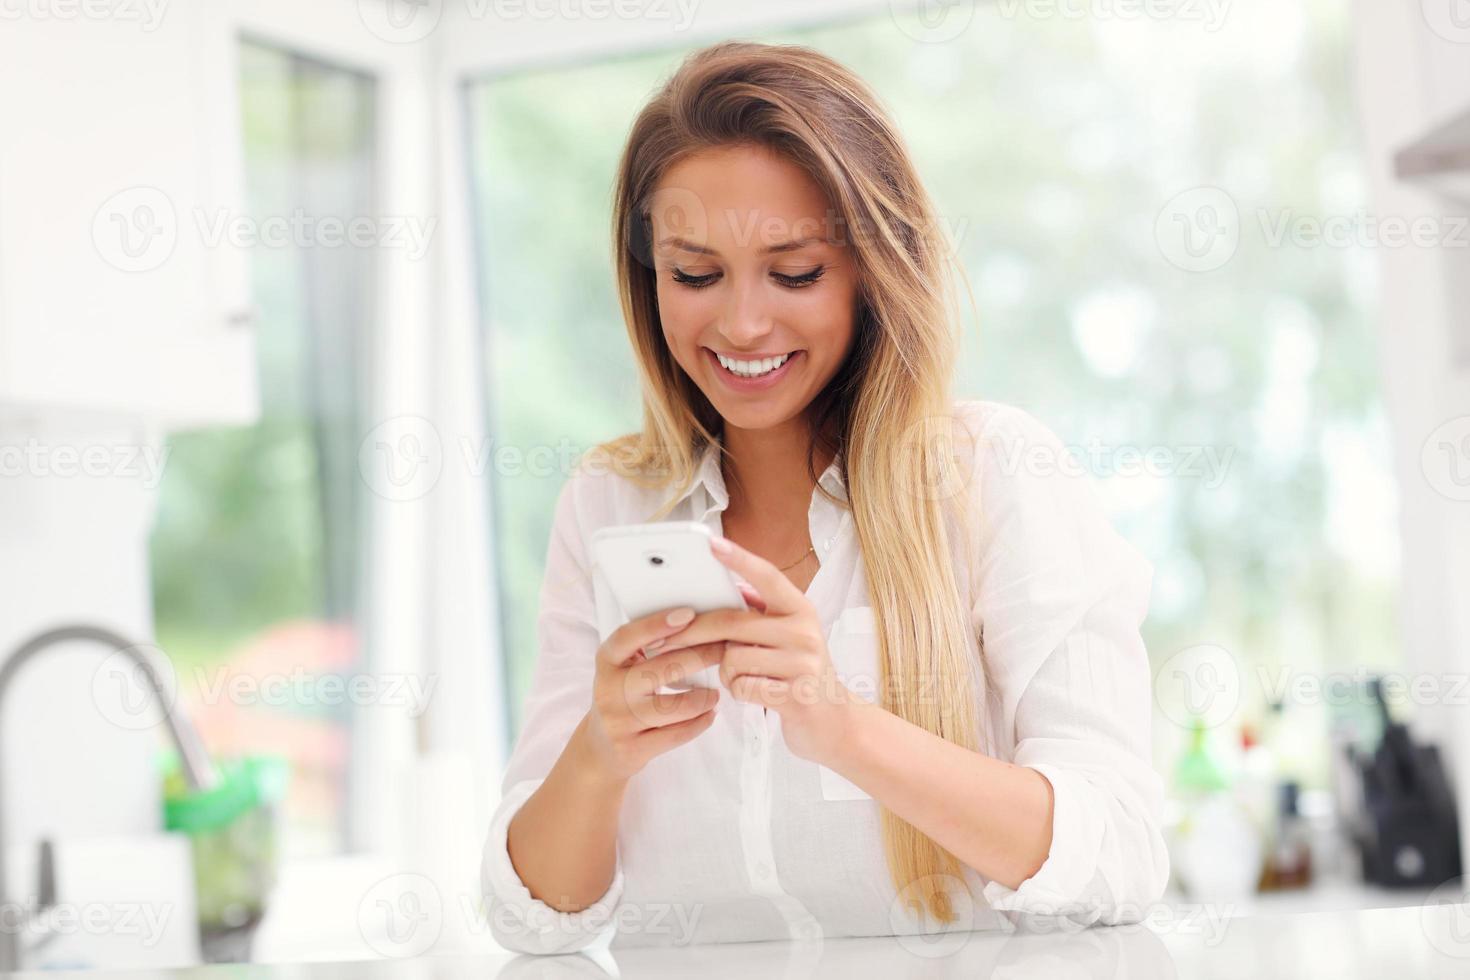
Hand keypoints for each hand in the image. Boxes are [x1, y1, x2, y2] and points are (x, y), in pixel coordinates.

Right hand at [583, 607, 725, 781]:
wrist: (601, 747)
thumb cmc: (622, 697)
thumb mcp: (623, 669)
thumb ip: (647, 649)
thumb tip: (696, 624)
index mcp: (606, 662)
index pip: (627, 637)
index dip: (656, 624)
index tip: (689, 614)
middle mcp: (608, 690)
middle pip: (660, 669)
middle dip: (700, 656)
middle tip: (724, 649)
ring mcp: (618, 721)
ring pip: (673, 706)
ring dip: (703, 699)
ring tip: (715, 694)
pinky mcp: (632, 748)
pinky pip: (676, 734)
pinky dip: (699, 723)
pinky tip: (709, 715)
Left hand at [658, 535, 860, 764]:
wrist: (835, 722)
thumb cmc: (800, 674)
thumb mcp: (789, 635)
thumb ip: (762, 612)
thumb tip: (731, 588)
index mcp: (800, 609)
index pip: (767, 576)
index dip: (738, 559)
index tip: (711, 544)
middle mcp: (805, 631)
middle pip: (733, 623)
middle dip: (694, 633)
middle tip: (665, 640)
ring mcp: (803, 663)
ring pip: (733, 658)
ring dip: (726, 671)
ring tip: (744, 676)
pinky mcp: (796, 694)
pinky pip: (742, 686)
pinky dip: (738, 691)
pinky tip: (754, 693)